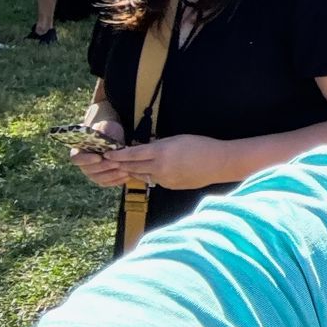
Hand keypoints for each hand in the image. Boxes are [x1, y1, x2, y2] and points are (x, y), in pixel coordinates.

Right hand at [68, 118, 125, 187]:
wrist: (116, 136)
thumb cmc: (108, 130)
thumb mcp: (106, 127)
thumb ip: (102, 132)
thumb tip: (101, 136)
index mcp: (79, 150)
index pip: (76, 159)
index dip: (86, 160)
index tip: (98, 157)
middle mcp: (83, 164)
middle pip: (89, 170)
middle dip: (104, 167)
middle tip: (117, 163)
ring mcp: (92, 172)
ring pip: (98, 178)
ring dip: (112, 175)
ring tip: (125, 169)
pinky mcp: (102, 178)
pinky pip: (107, 183)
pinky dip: (116, 181)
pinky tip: (128, 175)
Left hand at [102, 134, 231, 191]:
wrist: (219, 163)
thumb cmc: (201, 146)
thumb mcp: (177, 139)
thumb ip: (159, 145)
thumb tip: (144, 148)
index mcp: (161, 152)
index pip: (132, 154)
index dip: (118, 154)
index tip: (107, 153)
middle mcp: (159, 167)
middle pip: (133, 166)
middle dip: (121, 164)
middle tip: (111, 161)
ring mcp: (164, 179)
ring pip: (142, 175)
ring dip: (134, 170)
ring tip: (127, 166)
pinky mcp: (170, 186)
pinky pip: (154, 180)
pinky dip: (150, 175)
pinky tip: (152, 171)